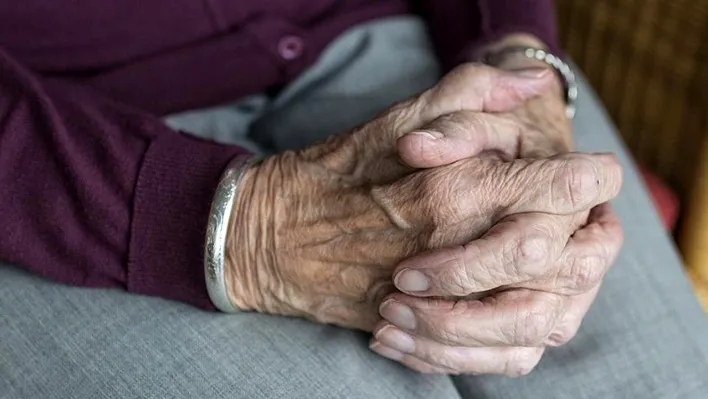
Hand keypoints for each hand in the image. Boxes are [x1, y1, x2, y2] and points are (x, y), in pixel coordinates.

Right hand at [222, 64, 621, 332]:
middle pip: (566, 257)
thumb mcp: (397, 119)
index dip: (593, 177)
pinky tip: (511, 313)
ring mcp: (441, 297)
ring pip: (542, 316)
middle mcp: (457, 246)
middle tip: (569, 219)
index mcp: (456, 188)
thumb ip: (469, 94)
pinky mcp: (423, 331)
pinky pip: (501, 357)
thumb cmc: (331, 175)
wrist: (268, 238)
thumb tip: (529, 82)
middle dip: (585, 236)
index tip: (590, 174)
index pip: (564, 187)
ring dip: (558, 290)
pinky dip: (522, 339)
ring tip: (545, 268)